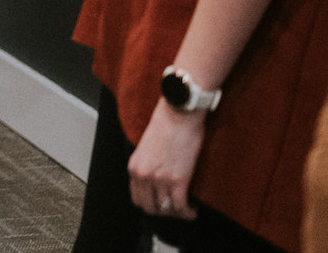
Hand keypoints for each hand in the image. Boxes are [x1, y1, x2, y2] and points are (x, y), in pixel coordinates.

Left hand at [128, 100, 203, 219]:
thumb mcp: (147, 148)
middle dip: (164, 212)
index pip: (137, 198)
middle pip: (150, 208)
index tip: (162, 205)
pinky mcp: (178, 179)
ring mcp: (159, 178)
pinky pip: (181, 206)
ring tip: (187, 210)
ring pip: (167, 210)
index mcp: (134, 167)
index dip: (151, 206)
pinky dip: (188, 212)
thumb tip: (157, 179)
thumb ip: (148, 165)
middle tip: (176, 209)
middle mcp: (143, 175)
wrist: (178, 114)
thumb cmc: (166, 125)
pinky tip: (193, 209)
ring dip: (178, 213)